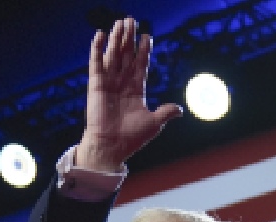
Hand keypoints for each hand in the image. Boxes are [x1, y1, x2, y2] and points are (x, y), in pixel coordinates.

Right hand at [75, 17, 182, 171]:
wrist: (111, 147)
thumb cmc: (131, 138)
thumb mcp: (154, 124)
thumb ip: (165, 112)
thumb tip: (180, 109)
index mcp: (136, 90)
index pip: (141, 64)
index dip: (144, 50)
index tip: (148, 36)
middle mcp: (122, 83)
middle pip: (127, 55)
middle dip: (129, 38)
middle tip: (131, 20)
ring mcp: (109, 82)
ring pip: (113, 55)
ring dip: (116, 38)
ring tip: (120, 22)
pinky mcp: (96, 85)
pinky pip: (96, 63)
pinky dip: (97, 49)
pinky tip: (100, 35)